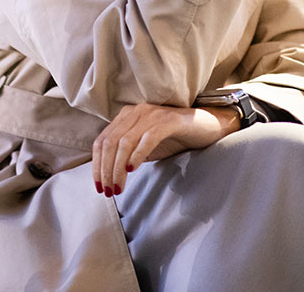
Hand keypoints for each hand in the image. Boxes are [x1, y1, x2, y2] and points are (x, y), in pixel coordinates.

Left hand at [91, 103, 239, 196]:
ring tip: (119, 187)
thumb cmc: (174, 139)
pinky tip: (132, 169)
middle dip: (106, 170)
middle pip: (110, 142)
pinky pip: (147, 138)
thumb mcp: (145, 148)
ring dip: (117, 168)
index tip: (99, 187)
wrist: (207, 127)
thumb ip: (127, 155)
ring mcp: (151, 114)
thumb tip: (109, 176)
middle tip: (109, 191)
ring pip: (125, 142)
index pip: (101, 141)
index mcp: (126, 117)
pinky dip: (136, 155)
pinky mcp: (168, 120)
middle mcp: (136, 112)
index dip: (97, 165)